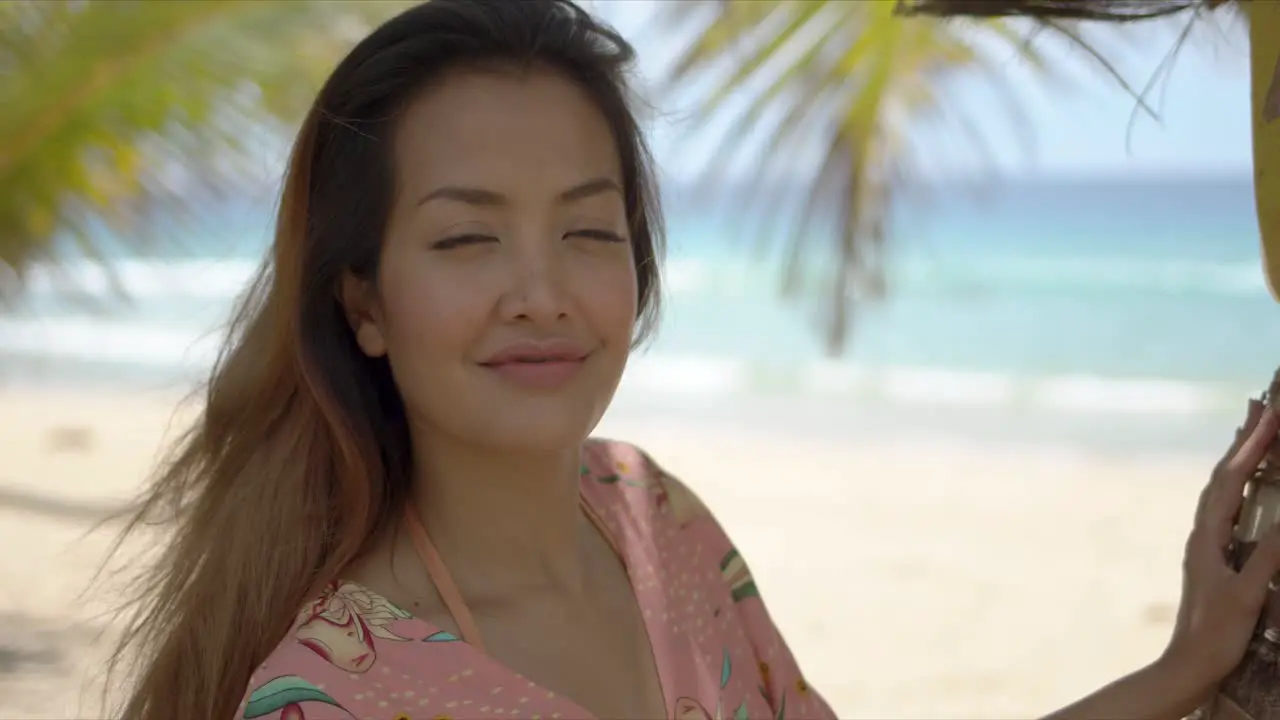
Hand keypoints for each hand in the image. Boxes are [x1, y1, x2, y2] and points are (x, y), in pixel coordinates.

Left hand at [1161, 399, 1279, 699]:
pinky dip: (1238, 484)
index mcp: (1207, 535)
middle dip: (1245, 438)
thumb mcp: (1248, 593)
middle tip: (1263, 403)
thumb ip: (1269, 555)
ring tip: (1254, 427)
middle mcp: (1202, 532)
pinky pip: (1226, 507)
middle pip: (1223, 475)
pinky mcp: (1213, 556)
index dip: (1252, 446)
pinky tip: (1246, 483)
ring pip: (1222, 488)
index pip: (1231, 480)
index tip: (1273, 414)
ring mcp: (1206, 543)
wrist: (1188, 664)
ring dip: (1240, 456)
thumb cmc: (1216, 633)